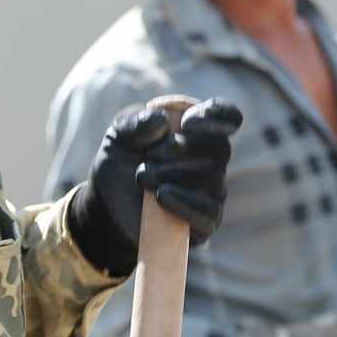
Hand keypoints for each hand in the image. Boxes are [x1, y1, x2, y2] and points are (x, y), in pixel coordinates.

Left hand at [69, 98, 243, 274]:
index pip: (228, 116)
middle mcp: (213, 158)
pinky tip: (160, 196)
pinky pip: (209, 212)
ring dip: (172, 175)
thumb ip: (136, 121)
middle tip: (149, 155)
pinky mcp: (206, 221)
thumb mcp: (120, 134)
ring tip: (142, 177)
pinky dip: (185, 203)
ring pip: (212, 180)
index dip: (215, 116)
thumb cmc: (122, 158)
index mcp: (200, 128)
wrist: (109, 201)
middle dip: (182, 149)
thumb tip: (162, 121)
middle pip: (220, 148)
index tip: (187, 123)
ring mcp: (213, 191)